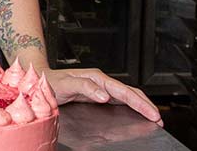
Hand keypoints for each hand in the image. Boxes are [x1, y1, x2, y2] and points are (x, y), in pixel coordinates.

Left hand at [46, 68, 160, 124]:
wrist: (38, 80)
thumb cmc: (50, 81)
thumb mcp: (65, 84)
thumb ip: (84, 88)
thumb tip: (105, 95)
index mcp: (96, 78)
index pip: (123, 91)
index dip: (139, 103)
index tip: (151, 113)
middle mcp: (100, 82)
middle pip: (129, 92)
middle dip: (146, 105)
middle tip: (158, 118)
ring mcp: (100, 88)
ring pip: (126, 96)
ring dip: (140, 106)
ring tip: (153, 118)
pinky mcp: (97, 95)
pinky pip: (119, 100)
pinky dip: (131, 107)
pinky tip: (136, 114)